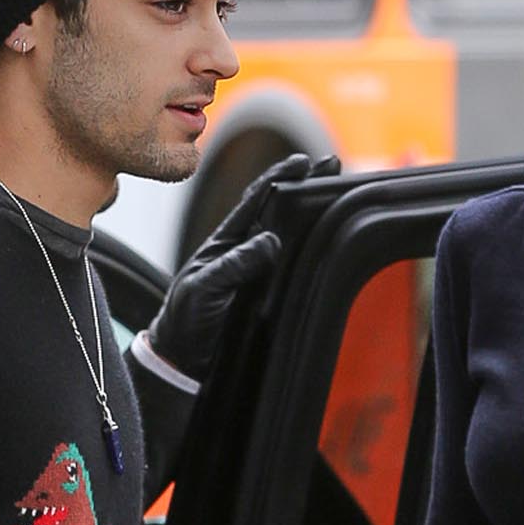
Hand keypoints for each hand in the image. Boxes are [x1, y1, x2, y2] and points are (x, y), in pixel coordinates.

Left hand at [141, 151, 339, 386]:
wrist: (183, 360)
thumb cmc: (186, 320)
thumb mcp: (205, 288)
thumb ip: (234, 265)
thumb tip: (270, 241)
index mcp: (226, 242)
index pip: (257, 201)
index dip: (280, 178)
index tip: (304, 163)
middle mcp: (244, 253)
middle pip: (279, 213)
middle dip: (305, 188)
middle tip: (332, 166)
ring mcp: (257, 274)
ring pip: (289, 239)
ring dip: (312, 220)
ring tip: (339, 198)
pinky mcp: (267, 297)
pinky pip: (293, 271)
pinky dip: (312, 256)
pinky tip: (330, 247)